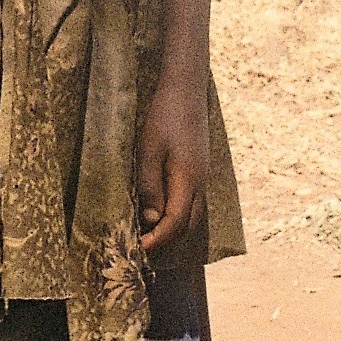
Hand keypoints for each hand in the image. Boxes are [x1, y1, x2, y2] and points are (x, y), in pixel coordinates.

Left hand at [137, 79, 207, 253]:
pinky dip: (178, 215)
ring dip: (173, 229)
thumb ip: (150, 187)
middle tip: (141, 245)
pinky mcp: (199, 169)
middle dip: (166, 240)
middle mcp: (200, 183)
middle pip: (188, 226)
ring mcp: (202, 176)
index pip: (175, 223)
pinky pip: (192, 202)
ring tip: (148, 232)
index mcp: (188, 181)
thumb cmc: (164, 118)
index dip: (157, 240)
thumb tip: (150, 220)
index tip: (138, 249)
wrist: (186, 90)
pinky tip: (160, 210)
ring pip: (192, 215)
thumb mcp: (148, 151)